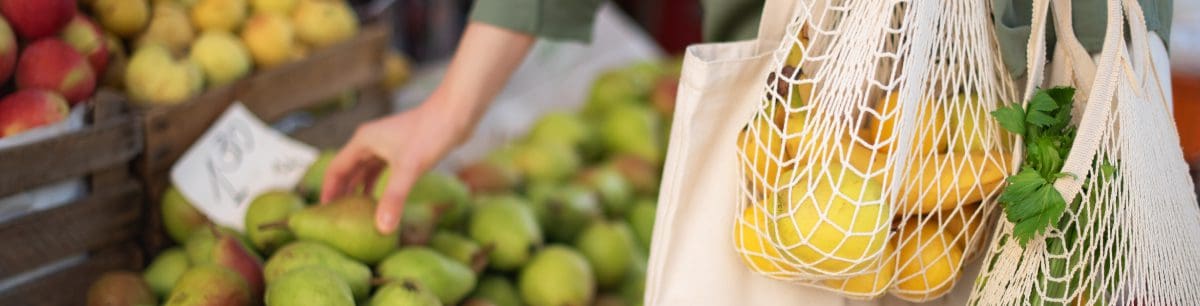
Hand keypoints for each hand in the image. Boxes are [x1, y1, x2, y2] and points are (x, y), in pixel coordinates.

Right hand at [319, 22, 535, 233]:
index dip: (328, 192)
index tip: (321, 214)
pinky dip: (377, 184)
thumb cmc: (432, 133)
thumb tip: (381, 228)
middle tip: (335, 219)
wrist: (457, 112)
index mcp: (363, 141)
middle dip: (342, 193)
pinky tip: (381, 199)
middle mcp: (371, 141)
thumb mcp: (410, 169)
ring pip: (365, 170)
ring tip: (355, 214)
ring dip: (359, 189)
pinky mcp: (402, 148)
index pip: (336, 170)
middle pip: (348, 170)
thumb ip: (394, 198)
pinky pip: (382, 169)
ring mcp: (386, 143)